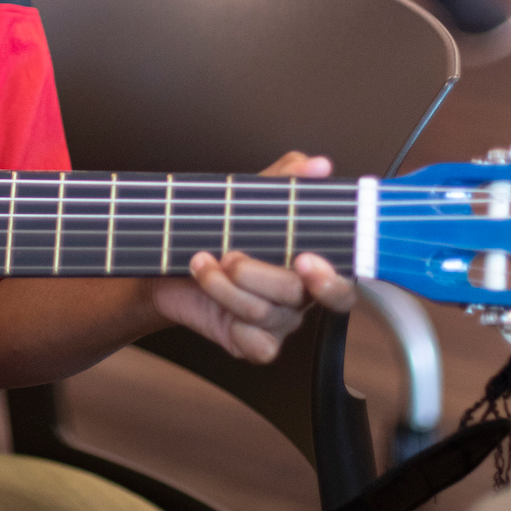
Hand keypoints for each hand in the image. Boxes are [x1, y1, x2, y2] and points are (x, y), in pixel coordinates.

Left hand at [149, 151, 357, 362]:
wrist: (169, 261)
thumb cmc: (216, 231)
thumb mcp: (247, 199)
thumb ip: (285, 181)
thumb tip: (318, 165)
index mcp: (309, 265)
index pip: (342, 284)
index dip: (330, 279)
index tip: (305, 259)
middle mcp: (299, 297)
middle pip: (296, 296)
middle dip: (256, 273)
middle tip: (229, 255)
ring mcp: (278, 322)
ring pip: (265, 314)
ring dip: (224, 286)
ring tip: (200, 261)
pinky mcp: (252, 342)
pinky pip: (257, 346)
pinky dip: (229, 320)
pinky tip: (207, 295)